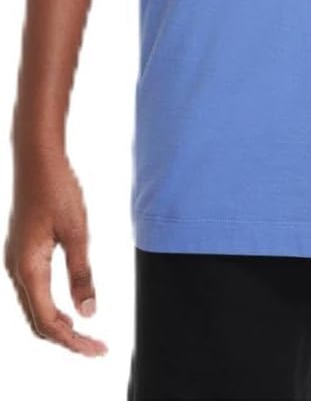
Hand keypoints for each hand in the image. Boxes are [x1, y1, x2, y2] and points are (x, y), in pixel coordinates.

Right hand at [4, 145, 107, 355]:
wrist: (36, 158)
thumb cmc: (58, 189)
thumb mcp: (77, 231)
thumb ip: (81, 273)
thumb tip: (88, 313)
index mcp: (28, 268)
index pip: (49, 322)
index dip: (73, 341)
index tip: (98, 349)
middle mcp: (16, 269)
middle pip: (37, 321)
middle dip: (66, 339)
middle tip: (96, 347)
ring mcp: (15, 261)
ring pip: (33, 308)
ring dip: (57, 326)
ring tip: (85, 335)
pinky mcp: (21, 252)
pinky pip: (32, 292)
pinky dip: (50, 308)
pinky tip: (68, 307)